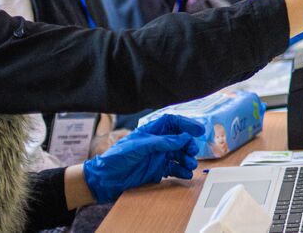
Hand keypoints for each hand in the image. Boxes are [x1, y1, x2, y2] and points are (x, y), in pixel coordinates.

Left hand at [81, 115, 203, 202]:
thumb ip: (162, 142)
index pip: (173, 122)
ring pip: (179, 154)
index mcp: (151, 131)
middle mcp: (157, 143)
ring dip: (187, 159)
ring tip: (190, 165)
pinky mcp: (157, 170)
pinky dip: (181, 171)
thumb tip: (182, 138)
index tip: (198, 130)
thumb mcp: (139, 147)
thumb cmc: (116, 158)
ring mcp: (158, 156)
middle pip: (180, 139)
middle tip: (192, 151)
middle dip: (189, 144)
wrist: (104, 180)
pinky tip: (185, 174)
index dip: (186, 124)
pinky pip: (174, 169)